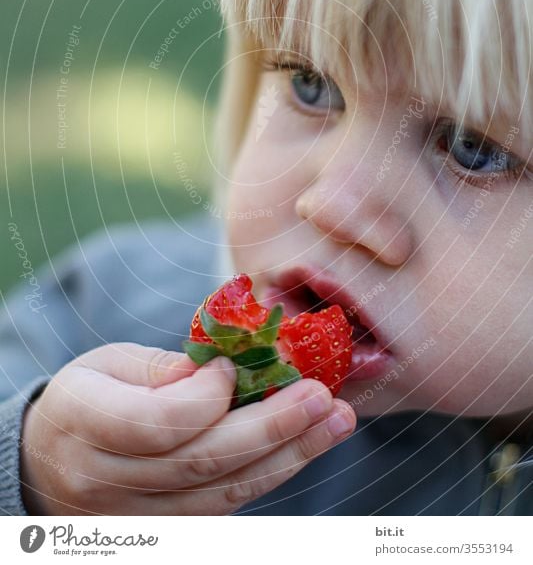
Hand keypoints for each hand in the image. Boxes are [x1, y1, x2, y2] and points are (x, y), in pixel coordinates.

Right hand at [20, 342, 355, 513]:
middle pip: (200, 463)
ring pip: (222, 493)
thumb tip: (226, 373)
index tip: (236, 367)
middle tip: (322, 396)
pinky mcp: (167, 531)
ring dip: (289, 456)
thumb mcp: (109, 363)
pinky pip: (225, 507)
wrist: (52, 462)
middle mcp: (106, 482)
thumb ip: (163, 369)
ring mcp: (136, 517)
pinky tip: (305, 444)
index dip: (207, 398)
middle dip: (271, 428)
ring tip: (335, 421)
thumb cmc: (87, 397)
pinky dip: (270, 473)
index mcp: (83, 423)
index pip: (155, 423)